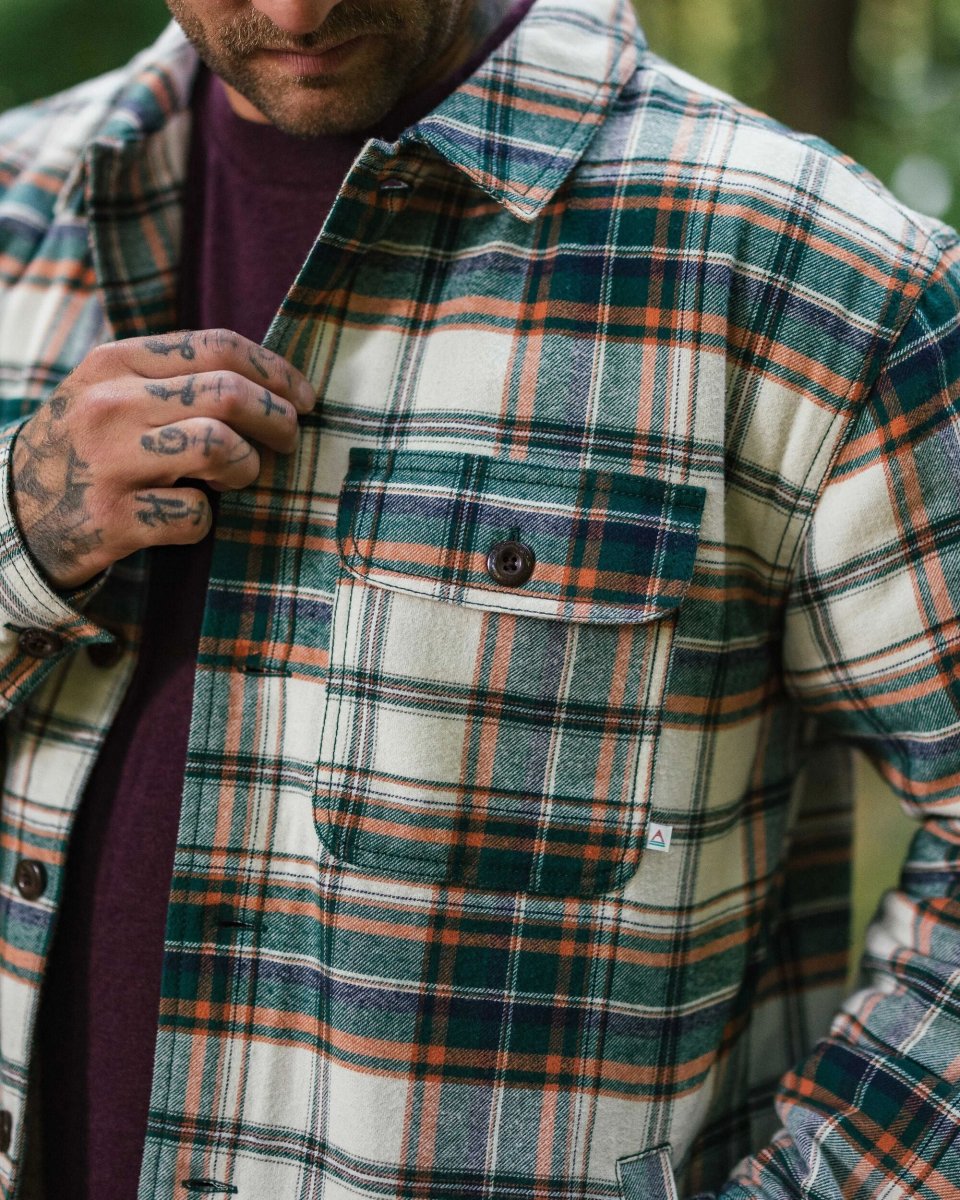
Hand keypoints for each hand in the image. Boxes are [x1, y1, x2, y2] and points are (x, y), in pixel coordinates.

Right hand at [10, 328, 315, 589]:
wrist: (9, 516)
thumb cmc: (85, 450)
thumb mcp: (111, 393)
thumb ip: (175, 378)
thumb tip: (269, 382)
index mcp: (115, 363)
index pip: (217, 346)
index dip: (275, 371)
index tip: (304, 397)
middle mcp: (110, 405)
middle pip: (229, 394)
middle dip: (277, 420)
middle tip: (289, 441)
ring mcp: (109, 463)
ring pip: (219, 448)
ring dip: (246, 469)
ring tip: (235, 479)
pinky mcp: (113, 519)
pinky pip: (196, 515)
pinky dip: (204, 521)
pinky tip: (184, 517)